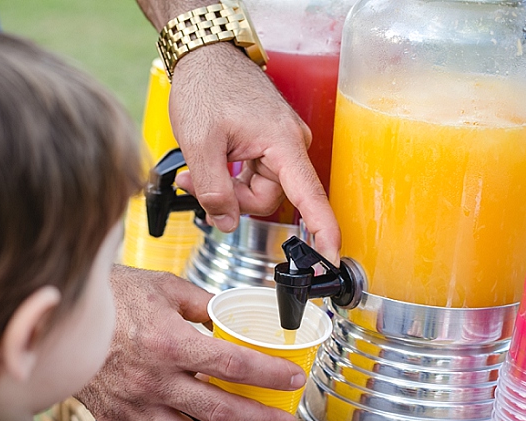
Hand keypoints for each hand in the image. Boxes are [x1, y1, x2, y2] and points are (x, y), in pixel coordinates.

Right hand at [76, 265, 307, 420]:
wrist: (58, 319)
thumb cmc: (109, 298)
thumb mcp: (163, 288)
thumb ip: (203, 303)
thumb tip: (233, 312)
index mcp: (169, 342)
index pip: (233, 365)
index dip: (270, 376)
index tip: (292, 380)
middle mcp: (154, 380)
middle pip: (221, 412)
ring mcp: (136, 406)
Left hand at [168, 42, 340, 263]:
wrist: (203, 55)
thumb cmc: (206, 87)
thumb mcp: (199, 144)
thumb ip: (212, 191)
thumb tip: (226, 223)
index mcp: (283, 143)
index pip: (310, 197)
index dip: (323, 233)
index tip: (329, 260)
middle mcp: (289, 144)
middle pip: (268, 199)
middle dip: (232, 200)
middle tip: (197, 184)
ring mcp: (279, 143)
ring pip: (257, 189)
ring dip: (226, 188)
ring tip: (195, 170)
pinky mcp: (268, 142)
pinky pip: (253, 174)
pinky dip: (229, 176)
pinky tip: (207, 163)